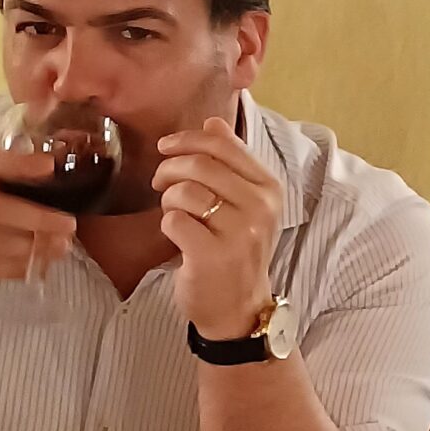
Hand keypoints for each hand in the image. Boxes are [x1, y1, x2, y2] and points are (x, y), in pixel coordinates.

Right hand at [0, 145, 73, 296]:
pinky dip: (19, 268)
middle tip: (70, 225)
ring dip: (38, 247)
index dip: (19, 163)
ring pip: (2, 242)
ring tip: (61, 247)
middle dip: (41, 220)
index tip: (50, 165)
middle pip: (2, 210)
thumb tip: (43, 179)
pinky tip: (38, 266)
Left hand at [156, 117, 283, 339]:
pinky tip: (178, 237)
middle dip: (169, 169)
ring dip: (168, 201)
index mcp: (269, 189)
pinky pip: (173, 220)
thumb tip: (213, 122)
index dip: (187, 140)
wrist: (238, 308)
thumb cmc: (236, 252)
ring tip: (175, 214)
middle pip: (200, 165)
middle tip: (160, 183)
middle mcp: (261, 208)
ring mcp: (240, 233)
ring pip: (184, 191)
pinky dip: (167, 225)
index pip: (223, 145)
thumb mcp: (245, 204)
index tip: (167, 148)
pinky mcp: (213, 254)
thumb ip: (231, 162)